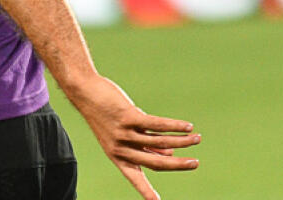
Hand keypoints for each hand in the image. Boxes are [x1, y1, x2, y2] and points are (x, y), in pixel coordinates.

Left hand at [70, 75, 199, 199]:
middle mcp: (121, 149)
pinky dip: (174, 126)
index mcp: (118, 156)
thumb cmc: (105, 113)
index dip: (146, 191)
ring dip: (182, 141)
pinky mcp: (128, 117)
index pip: (135, 177)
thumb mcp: (122, 134)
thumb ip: (144, 145)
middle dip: (178, 164)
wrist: (85, 92)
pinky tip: (187, 126)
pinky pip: (157, 125)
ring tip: (197, 138)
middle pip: (155, 162)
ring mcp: (124, 133)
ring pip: (160, 142)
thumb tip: (168, 154)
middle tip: (195, 164)